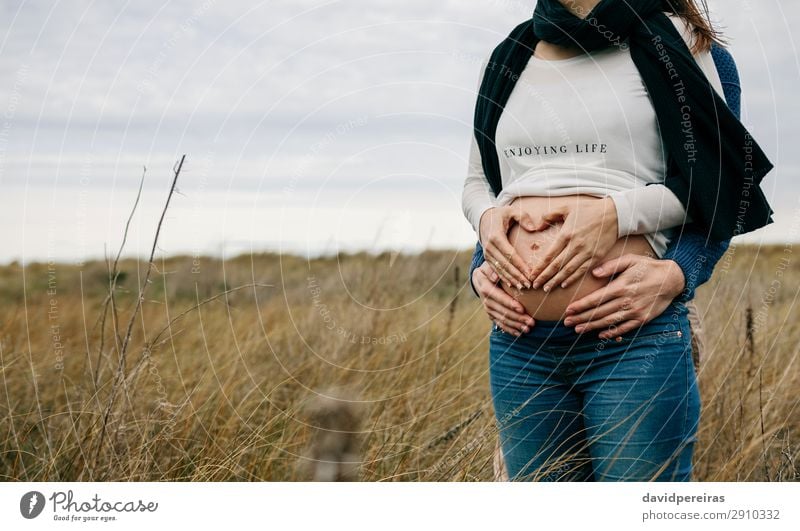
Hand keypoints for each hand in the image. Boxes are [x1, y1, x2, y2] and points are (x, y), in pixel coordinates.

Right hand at [472, 261, 534, 335]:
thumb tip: (495, 276)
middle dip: (518, 318)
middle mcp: (486, 301)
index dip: (510, 304)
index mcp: (486, 288)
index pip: (499, 298)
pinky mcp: (491, 314)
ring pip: (503, 319)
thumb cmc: (490, 268)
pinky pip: (500, 324)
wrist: (481, 277)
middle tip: (531, 322)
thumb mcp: (489, 265)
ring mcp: (488, 309)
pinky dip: (510, 329)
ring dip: (516, 325)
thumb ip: (493, 269)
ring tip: (528, 329)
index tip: (522, 308)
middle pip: (503, 311)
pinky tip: (519, 334)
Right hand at [478, 206, 537, 289]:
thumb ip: (523, 217)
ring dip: (511, 279)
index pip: (510, 254)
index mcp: (496, 236)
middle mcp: (489, 246)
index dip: (520, 265)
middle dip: (517, 276)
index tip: (530, 273)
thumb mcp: (512, 211)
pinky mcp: (487, 257)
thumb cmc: (501, 214)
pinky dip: (504, 278)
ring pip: (500, 269)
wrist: (483, 218)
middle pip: (505, 264)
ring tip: (522, 287)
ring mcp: (487, 253)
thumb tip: (533, 228)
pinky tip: (513, 284)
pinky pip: (496, 269)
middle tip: (529, 284)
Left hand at [530, 197, 618, 291]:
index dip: (539, 267)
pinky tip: (564, 284)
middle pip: (557, 266)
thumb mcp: (567, 207)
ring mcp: (587, 253)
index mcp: (566, 234)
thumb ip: (550, 215)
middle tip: (535, 285)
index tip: (532, 275)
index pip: (549, 255)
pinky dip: (572, 278)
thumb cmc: (589, 210)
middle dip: (544, 277)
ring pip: (568, 270)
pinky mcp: (596, 257)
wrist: (614, 214)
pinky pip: (582, 270)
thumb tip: (537, 226)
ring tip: (546, 288)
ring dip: (556, 281)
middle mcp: (575, 246)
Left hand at [562, 254, 685, 338]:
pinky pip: (624, 328)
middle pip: (599, 313)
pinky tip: (600, 335)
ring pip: (609, 322)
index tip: (568, 310)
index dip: (580, 306)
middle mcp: (626, 301)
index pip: (595, 299)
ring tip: (577, 329)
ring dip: (591, 327)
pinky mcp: (642, 319)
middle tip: (567, 322)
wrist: (672, 279)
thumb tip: (594, 273)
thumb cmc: (647, 267)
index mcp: (620, 287)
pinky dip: (611, 333)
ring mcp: (634, 312)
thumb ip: (611, 266)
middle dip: (581, 318)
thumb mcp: (630, 260)